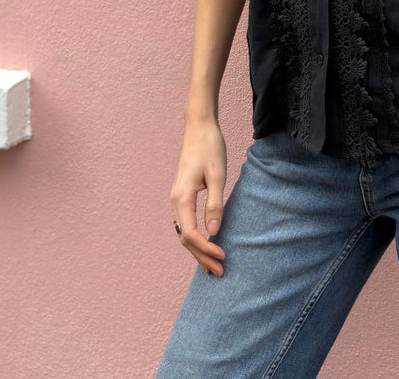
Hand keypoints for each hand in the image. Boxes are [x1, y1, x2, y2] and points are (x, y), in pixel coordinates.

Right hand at [169, 118, 227, 276]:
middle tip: (219, 272)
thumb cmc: (210, 147)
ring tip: (212, 265)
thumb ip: (215, 203)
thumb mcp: (218, 175)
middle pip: (185, 238)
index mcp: (182, 198)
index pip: (191, 234)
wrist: (199, 127)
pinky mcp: (183, 195)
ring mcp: (177, 198)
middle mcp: (175, 201)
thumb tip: (214, 231)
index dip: (206, 248)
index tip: (222, 256)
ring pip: (185, 232)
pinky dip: (195, 237)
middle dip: (201, 256)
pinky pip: (186, 222)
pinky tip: (206, 243)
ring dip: (198, 249)